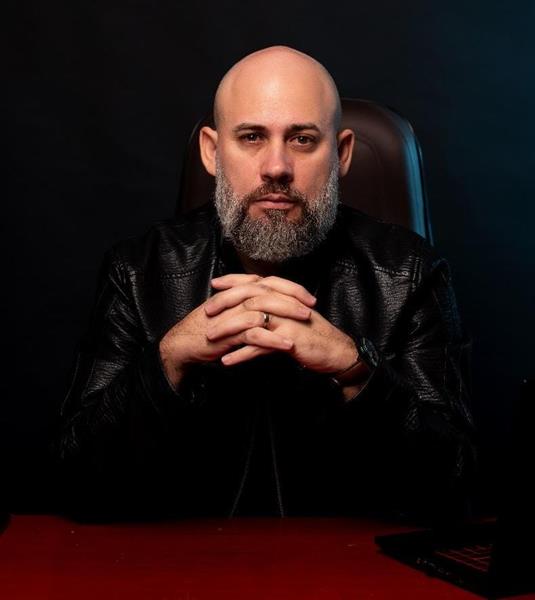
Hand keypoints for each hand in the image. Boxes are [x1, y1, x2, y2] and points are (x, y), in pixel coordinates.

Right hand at [159, 274, 315, 385]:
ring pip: (264, 308)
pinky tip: (288, 345)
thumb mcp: (227, 312)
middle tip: (312, 305)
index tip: (308, 295)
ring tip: (306, 320)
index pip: (268, 283)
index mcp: (237, 293)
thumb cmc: (206, 328)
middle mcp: (236, 299)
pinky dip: (273, 339)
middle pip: (269, 291)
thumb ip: (244, 304)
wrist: (183, 344)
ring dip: (287, 314)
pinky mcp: (229, 334)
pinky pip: (255, 334)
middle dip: (293, 297)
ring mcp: (232, 315)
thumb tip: (266, 302)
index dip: (289, 287)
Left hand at [207, 274, 357, 373]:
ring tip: (210, 338)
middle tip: (206, 311)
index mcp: (284, 295)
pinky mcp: (288, 339)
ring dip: (228, 329)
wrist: (335, 350)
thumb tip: (253, 302)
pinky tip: (227, 360)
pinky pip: (260, 345)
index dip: (234, 280)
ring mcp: (287, 320)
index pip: (255, 281)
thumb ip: (274, 306)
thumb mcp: (291, 314)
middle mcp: (284, 303)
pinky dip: (242, 353)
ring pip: (251, 319)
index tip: (215, 284)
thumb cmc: (312, 333)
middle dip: (225, 302)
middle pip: (249, 296)